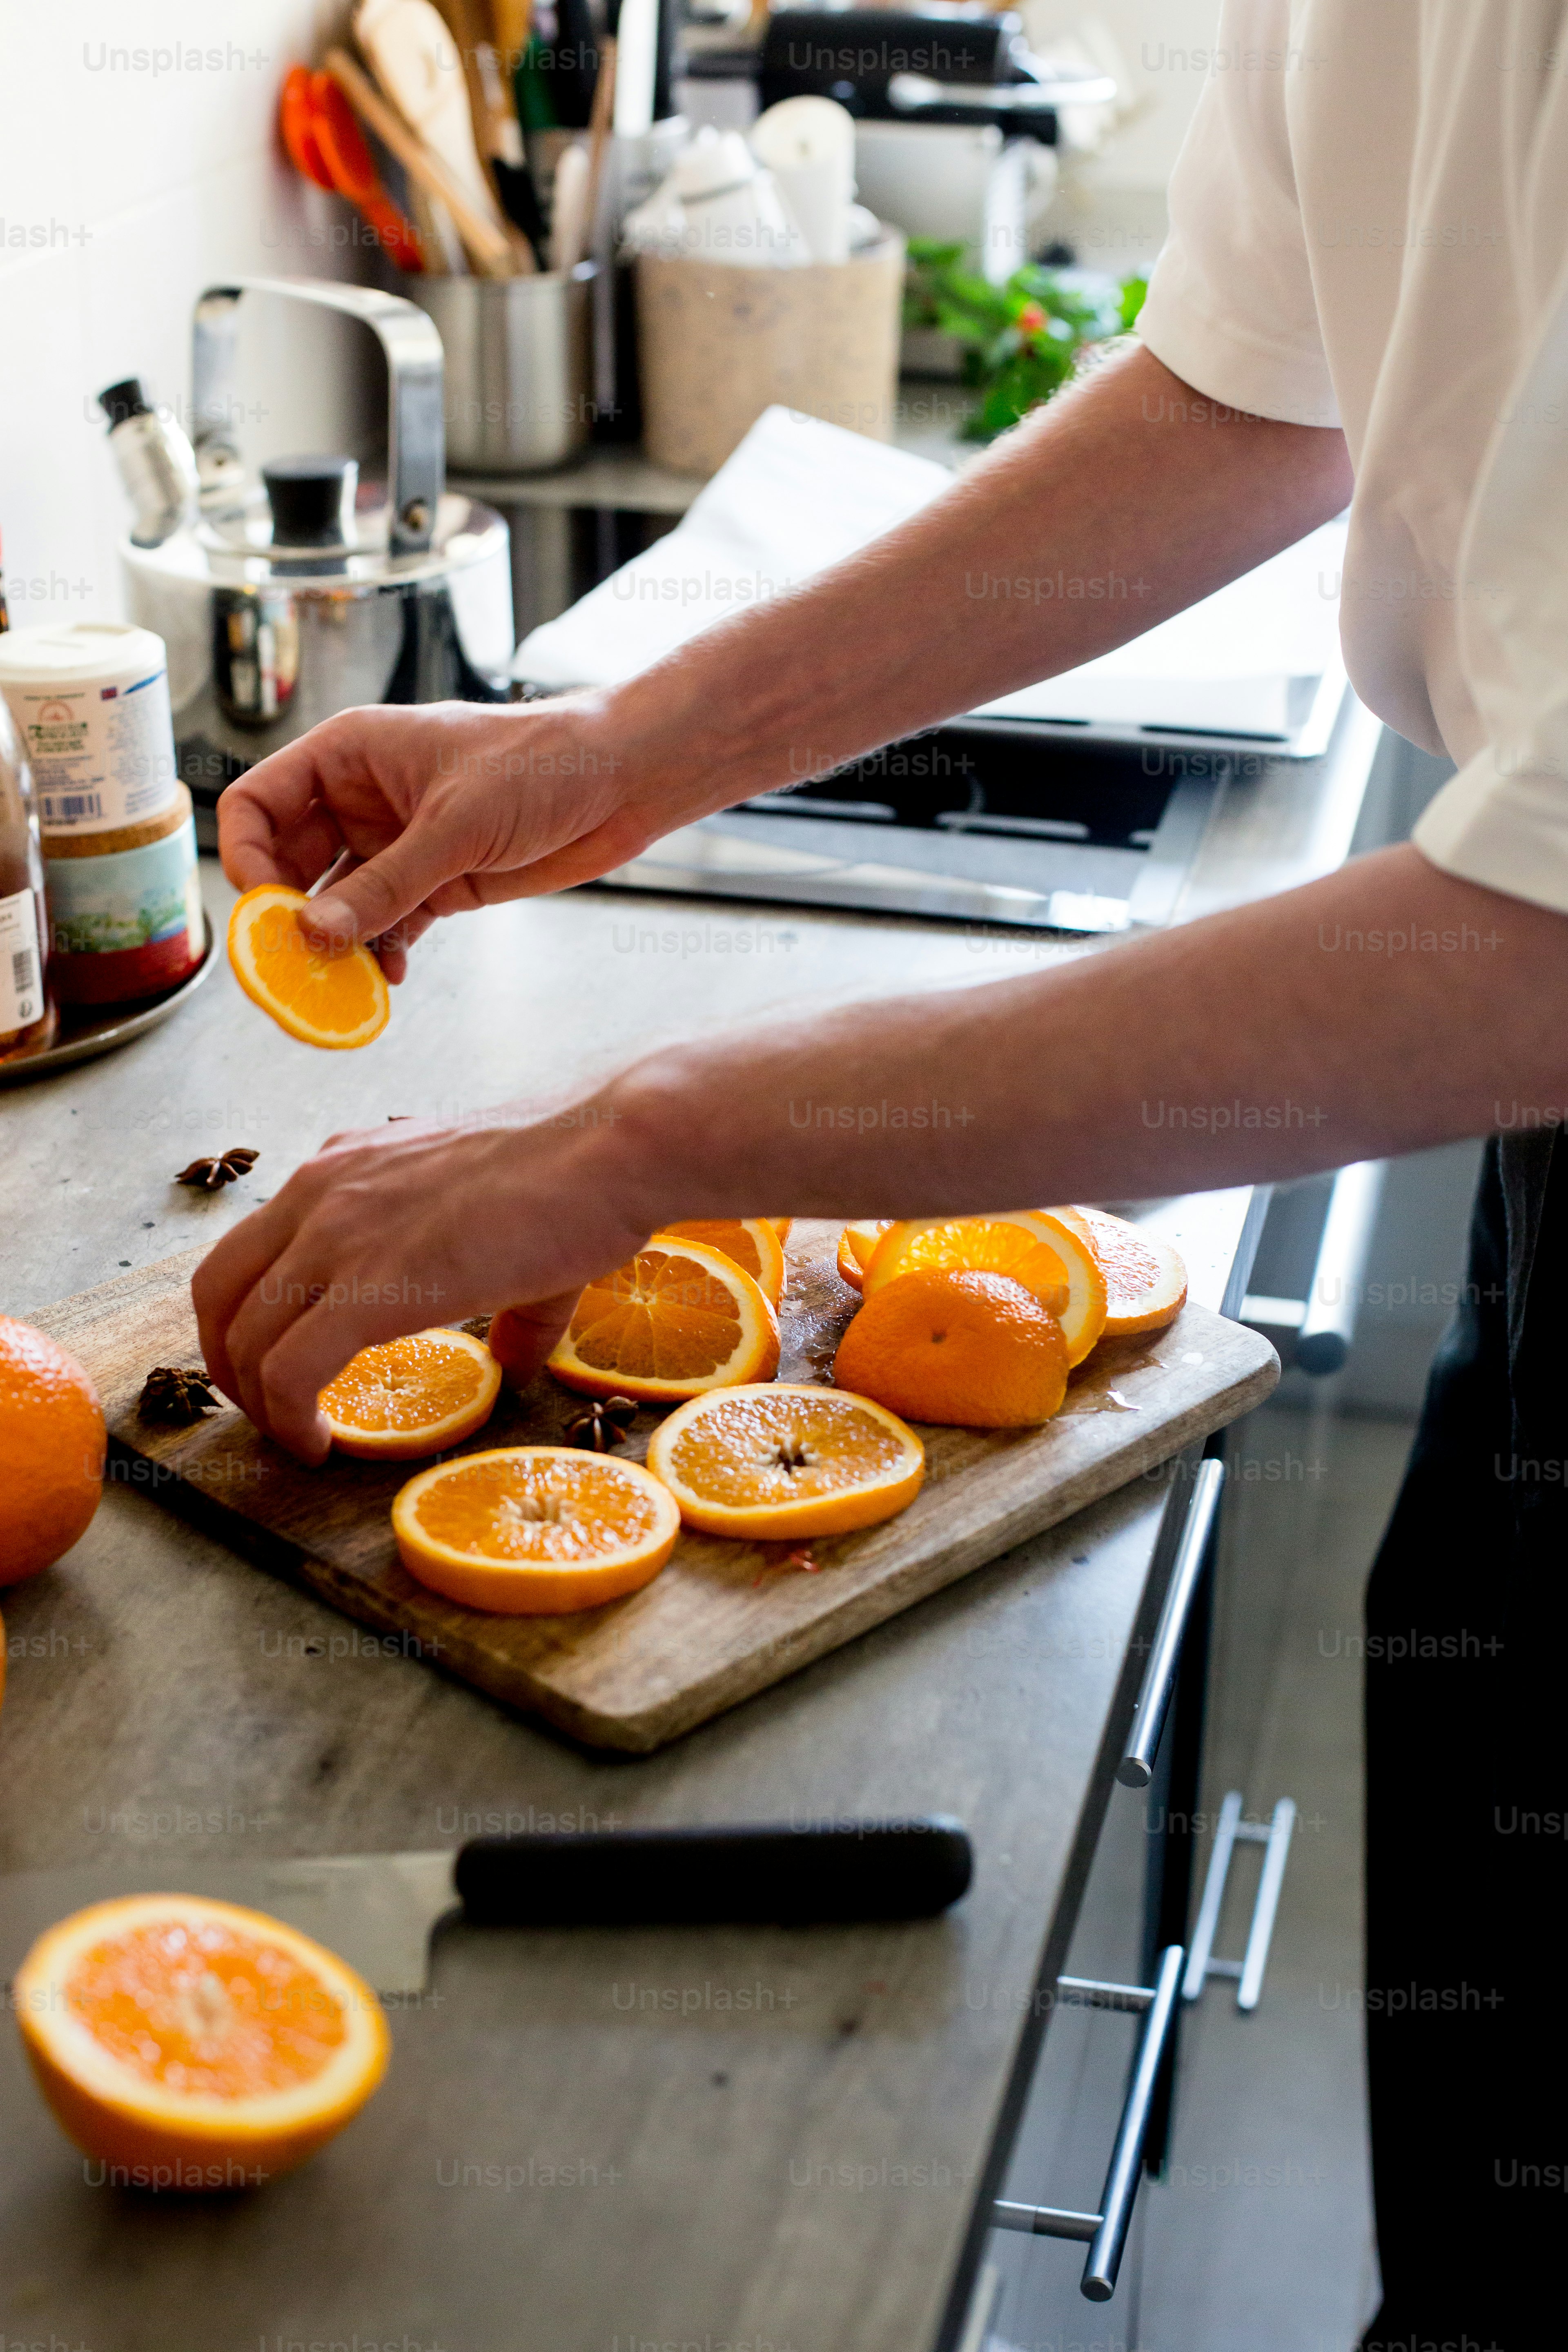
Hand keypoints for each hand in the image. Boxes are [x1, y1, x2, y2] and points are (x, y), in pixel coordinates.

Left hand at [191, 1096, 657, 1461]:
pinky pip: (291, 1370)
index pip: (254, 1245)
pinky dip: (289, 1419)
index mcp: (346, 1167)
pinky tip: (319, 1446)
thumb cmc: (578, 1179)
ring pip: (244, 1336)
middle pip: (219, 1290)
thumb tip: (511, 1361)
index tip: (281, 1366)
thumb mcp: (512, 1231)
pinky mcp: (372, 1287)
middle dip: (228, 1363)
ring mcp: (340, 1234)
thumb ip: (503, 1301)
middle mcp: (324, 1190)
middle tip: (268, 1411)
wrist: (612, 1151)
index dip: (249, 1316)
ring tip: (296, 1438)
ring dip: (257, 1402)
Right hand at [217, 695, 680, 980]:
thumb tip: (313, 934)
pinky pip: (387, 925)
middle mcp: (362, 798)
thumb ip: (384, 884)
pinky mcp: (436, 882)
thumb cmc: (540, 765)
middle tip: (292, 965)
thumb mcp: (455, 824)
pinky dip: (381, 954)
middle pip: (290, 861)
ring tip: (338, 986)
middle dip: (287, 915)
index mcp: (349, 755)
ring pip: (339, 903)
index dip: (247, 855)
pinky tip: (387, 980)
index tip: (263, 908)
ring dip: (336, 945)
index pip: (259, 802)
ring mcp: (397, 843)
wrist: (620, 781)